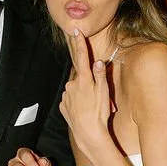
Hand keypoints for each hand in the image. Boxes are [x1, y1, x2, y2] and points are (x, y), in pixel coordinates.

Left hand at [59, 29, 113, 151]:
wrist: (88, 134)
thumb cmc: (99, 113)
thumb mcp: (104, 93)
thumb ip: (100, 76)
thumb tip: (98, 61)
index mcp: (84, 80)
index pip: (82, 57)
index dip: (79, 43)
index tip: (75, 31)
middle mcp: (72, 85)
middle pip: (82, 77)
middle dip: (90, 84)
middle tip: (100, 97)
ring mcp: (66, 95)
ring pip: (76, 89)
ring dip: (84, 94)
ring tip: (93, 107)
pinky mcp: (62, 105)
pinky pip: (71, 99)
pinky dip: (77, 102)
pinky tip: (84, 110)